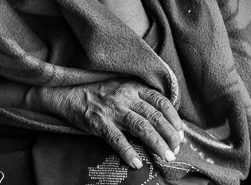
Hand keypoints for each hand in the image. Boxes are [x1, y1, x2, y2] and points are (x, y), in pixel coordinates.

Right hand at [28, 79, 183, 168]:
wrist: (70, 94)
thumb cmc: (101, 93)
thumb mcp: (124, 87)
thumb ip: (141, 98)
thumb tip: (163, 117)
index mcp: (135, 87)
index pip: (161, 102)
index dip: (174, 118)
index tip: (181, 132)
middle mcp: (127, 97)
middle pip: (155, 117)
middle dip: (170, 135)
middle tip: (177, 149)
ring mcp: (113, 110)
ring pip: (142, 128)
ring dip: (157, 144)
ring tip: (167, 157)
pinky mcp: (100, 123)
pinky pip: (117, 140)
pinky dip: (128, 152)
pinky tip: (137, 163)